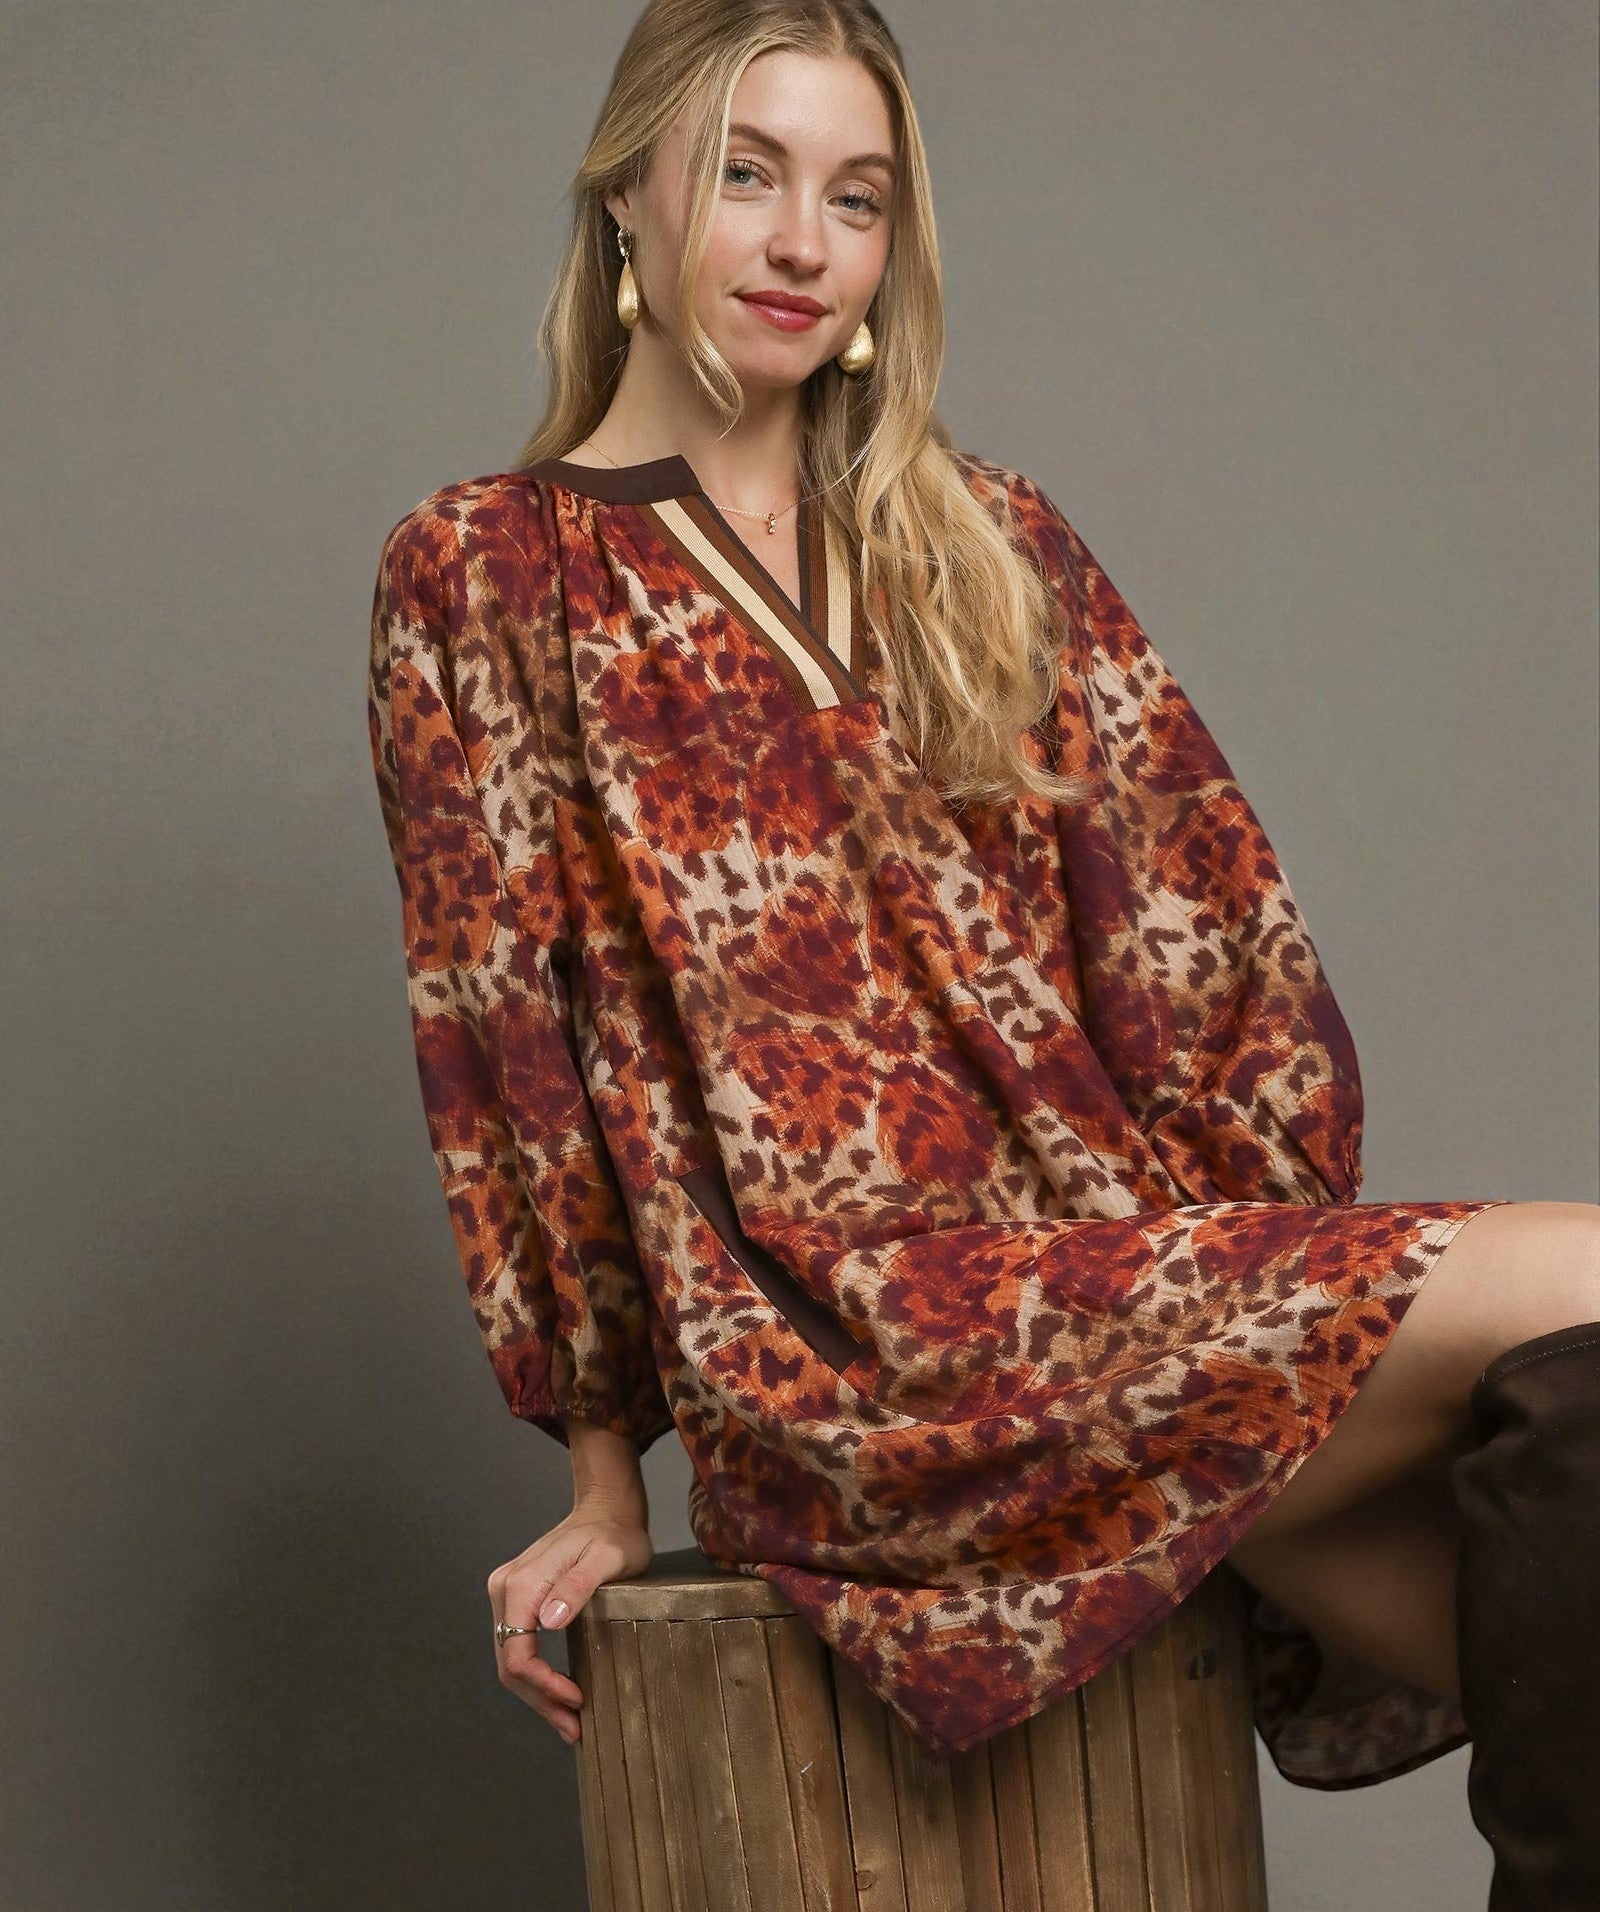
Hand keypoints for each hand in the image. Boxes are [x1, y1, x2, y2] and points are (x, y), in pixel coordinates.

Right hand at [486, 1497, 653, 1745]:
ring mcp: (509, 1594)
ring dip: (537, 1695)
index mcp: (520, 1584)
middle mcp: (505, 1589)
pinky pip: (520, 1646)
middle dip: (540, 1701)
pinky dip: (537, 1676)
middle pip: (510, 1662)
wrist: (606, 1508)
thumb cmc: (614, 1532)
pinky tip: (558, 1694)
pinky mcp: (519, 1599)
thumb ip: (578, 1585)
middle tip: (575, 1729)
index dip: (544, 1686)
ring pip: (512, 1659)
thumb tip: (548, 1621)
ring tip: (569, 1723)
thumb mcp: (608, 1556)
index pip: (517, 1653)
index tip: (577, 1700)